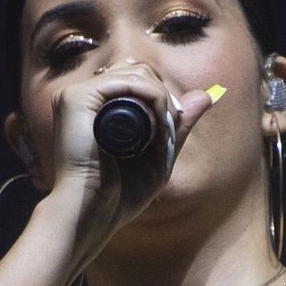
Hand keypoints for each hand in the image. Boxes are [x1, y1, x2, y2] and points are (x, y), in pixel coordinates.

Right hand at [36, 59, 217, 260]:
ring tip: (163, 135)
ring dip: (162, 100)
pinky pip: (128, 80)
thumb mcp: (158, 157)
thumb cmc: (118, 197)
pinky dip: (153, 97)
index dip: (162, 99)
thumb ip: (178, 126)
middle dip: (164, 98)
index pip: (138, 80)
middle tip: (169, 134)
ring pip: (137, 72)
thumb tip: (208, 95)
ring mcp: (77, 94)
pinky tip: (159, 124)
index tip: (170, 132)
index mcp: (96, 107)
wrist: (92, 215)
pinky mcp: (77, 97)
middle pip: (139, 71)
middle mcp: (84, 95)